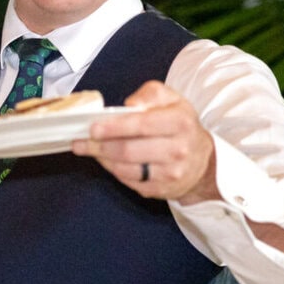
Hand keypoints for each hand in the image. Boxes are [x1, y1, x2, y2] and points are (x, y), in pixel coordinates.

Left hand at [72, 80, 218, 201]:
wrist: (203, 162)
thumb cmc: (181, 126)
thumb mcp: (173, 100)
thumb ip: (150, 94)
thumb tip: (128, 105)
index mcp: (180, 123)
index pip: (141, 125)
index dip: (114, 127)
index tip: (93, 128)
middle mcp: (177, 150)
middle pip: (128, 150)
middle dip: (99, 145)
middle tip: (80, 140)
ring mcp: (169, 173)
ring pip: (125, 168)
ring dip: (101, 158)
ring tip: (87, 148)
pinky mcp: (160, 190)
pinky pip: (128, 180)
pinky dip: (112, 169)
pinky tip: (105, 159)